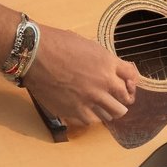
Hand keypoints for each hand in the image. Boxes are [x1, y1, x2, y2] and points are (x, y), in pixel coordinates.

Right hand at [23, 25, 138, 127]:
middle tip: (112, 99)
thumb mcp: (88, 46)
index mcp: (108, 64)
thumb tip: (112, 71)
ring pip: (111, 115)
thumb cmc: (58, 44)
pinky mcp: (74, 111)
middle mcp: (103, 84)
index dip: (130, 83)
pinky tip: (82, 109)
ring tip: (97, 105)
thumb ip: (104, 61)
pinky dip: (88, 116)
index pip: (132, 78)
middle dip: (121, 100)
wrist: (35, 54)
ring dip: (106, 110)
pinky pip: (90, 121)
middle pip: (125, 102)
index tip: (124, 85)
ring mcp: (89, 100)